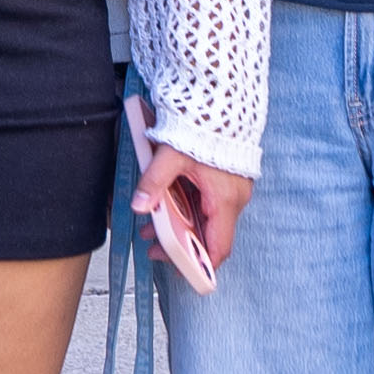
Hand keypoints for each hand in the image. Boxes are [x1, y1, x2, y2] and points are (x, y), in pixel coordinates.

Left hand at [135, 138, 250, 284]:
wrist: (224, 100)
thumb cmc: (204, 126)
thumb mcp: (172, 155)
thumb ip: (154, 182)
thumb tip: (139, 205)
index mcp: (224, 200)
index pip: (217, 248)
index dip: (200, 266)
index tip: (180, 273)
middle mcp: (234, 199)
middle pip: (209, 237)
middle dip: (180, 245)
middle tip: (153, 246)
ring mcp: (233, 190)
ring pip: (207, 221)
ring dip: (182, 226)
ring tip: (152, 225)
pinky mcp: (229, 181)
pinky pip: (210, 206)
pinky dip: (190, 211)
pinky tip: (170, 204)